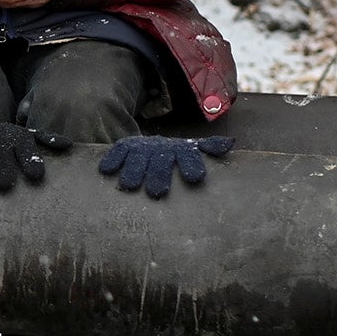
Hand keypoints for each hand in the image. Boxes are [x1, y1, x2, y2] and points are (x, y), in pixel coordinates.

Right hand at [0, 122, 73, 190]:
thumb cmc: (10, 143)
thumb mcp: (29, 139)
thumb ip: (47, 140)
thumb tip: (68, 145)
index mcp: (19, 139)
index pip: (27, 150)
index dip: (31, 161)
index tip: (35, 175)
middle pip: (1, 154)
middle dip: (2, 169)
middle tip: (4, 184)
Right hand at [98, 134, 234, 197]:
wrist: (151, 143)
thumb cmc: (176, 155)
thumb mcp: (193, 150)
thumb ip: (210, 147)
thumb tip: (230, 143)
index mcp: (179, 149)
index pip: (188, 155)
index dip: (191, 165)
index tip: (195, 178)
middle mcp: (160, 148)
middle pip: (160, 161)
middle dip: (158, 174)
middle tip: (156, 192)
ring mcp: (141, 147)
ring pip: (137, 158)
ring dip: (133, 171)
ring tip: (129, 187)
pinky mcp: (125, 147)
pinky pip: (118, 152)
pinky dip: (112, 160)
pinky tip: (106, 171)